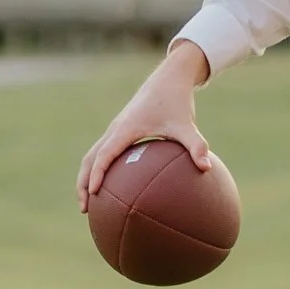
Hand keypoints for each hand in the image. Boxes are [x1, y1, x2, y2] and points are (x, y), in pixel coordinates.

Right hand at [78, 41, 212, 210]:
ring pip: (92, 156)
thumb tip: (206, 168)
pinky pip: (104, 153)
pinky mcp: (120, 132)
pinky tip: (114, 189)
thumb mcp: (187, 125)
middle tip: (84, 209)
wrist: (168, 79)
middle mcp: (115, 130)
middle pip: (90, 159)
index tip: (93, 194)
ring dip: (87, 178)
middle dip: (83, 183)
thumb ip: (196, 146)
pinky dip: (100, 170)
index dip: (97, 174)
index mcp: (125, 129)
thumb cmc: (177, 102)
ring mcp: (115, 131)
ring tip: (91, 204)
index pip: (104, 154)